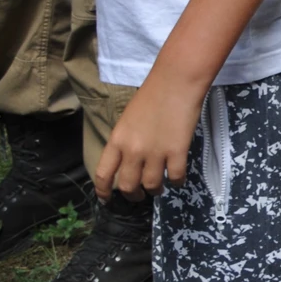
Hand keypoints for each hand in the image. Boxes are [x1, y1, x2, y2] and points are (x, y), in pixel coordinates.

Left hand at [95, 73, 205, 200]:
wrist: (176, 82)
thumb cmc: (152, 94)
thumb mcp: (127, 119)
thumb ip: (125, 141)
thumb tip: (128, 161)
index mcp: (117, 141)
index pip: (103, 175)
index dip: (103, 192)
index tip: (107, 199)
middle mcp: (133, 151)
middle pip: (127, 186)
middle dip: (132, 196)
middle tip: (139, 195)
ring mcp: (156, 152)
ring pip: (151, 185)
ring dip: (155, 190)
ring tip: (159, 187)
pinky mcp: (178, 151)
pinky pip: (176, 177)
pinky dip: (177, 182)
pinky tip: (177, 179)